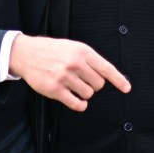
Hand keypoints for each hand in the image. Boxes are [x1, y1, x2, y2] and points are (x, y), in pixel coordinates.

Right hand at [9, 34, 130, 111]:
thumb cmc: (51, 51)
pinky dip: (80, 105)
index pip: (106, 68)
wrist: (26, 53)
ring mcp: (65, 77)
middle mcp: (75, 64)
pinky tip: (77, 101)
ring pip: (88, 94)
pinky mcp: (55, 90)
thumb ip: (88, 59)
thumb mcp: (72, 47)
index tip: (126, 88)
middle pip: (98, 85)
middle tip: (82, 80)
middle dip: (93, 85)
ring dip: (84, 94)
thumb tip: (106, 74)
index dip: (119, 80)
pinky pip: (76, 104)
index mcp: (82, 52)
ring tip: (74, 86)